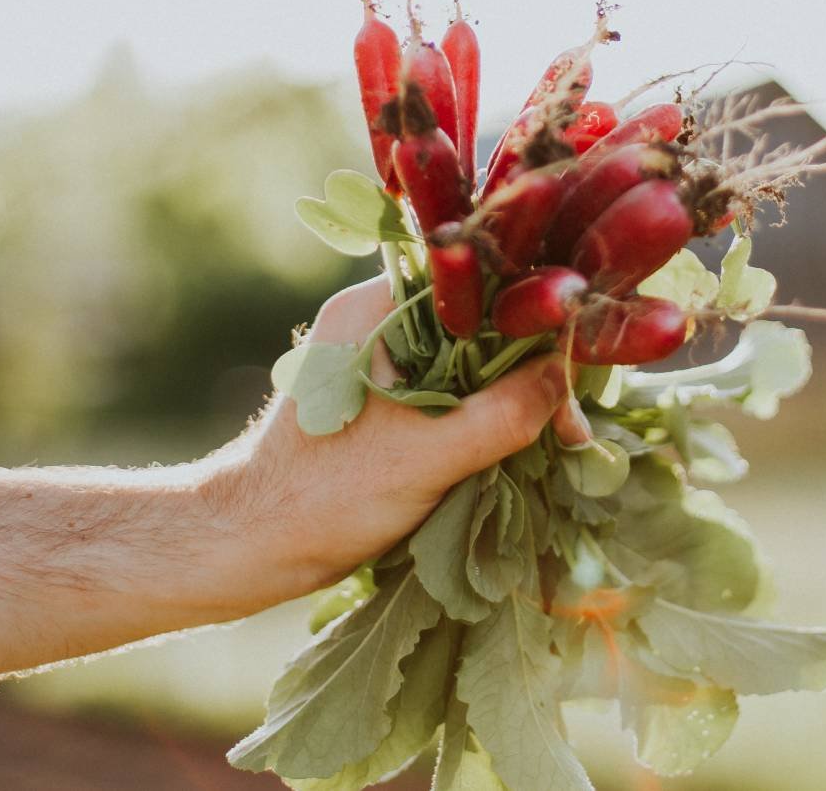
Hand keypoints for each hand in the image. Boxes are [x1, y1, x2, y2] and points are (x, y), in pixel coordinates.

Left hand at [204, 275, 577, 613]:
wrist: (250, 545)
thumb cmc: (322, 497)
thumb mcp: (426, 456)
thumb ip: (502, 413)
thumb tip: (567, 376)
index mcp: (373, 307)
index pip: (475, 281)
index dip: (534, 313)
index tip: (576, 356)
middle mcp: (376, 318)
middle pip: (480, 319)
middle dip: (531, 362)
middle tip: (575, 416)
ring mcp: (380, 358)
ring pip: (471, 357)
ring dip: (514, 393)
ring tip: (561, 435)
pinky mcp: (385, 397)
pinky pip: (453, 387)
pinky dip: (488, 411)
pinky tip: (523, 443)